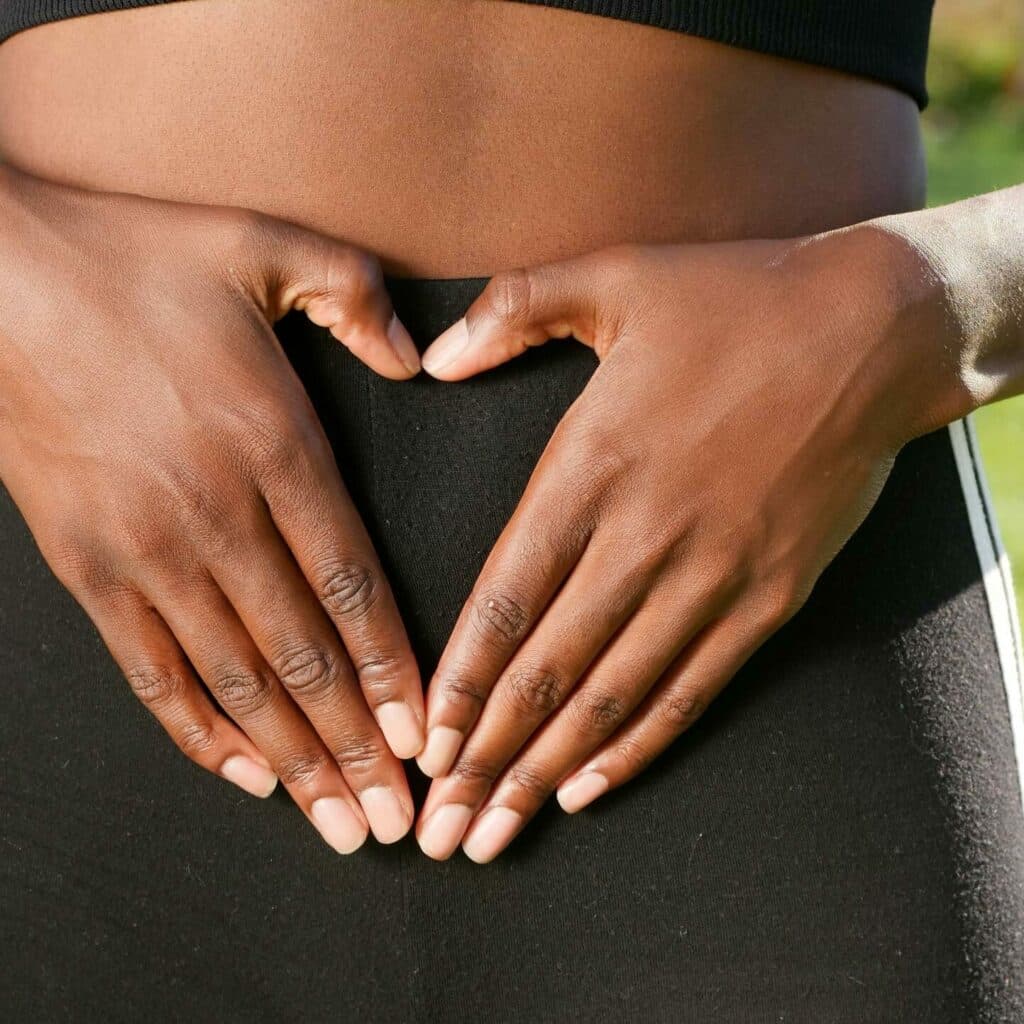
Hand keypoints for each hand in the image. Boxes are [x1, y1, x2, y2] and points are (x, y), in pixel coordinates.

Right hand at [0, 166, 424, 852]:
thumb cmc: (137, 257)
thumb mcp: (266, 245)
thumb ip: (356, 297)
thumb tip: (418, 356)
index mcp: (275, 444)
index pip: (354, 584)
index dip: (395, 668)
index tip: (428, 736)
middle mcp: (216, 514)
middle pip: (306, 657)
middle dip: (359, 746)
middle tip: (402, 820)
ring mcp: (145, 550)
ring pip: (238, 683)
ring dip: (295, 761)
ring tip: (340, 824)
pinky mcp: (85, 567)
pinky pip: (152, 672)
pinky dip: (200, 731)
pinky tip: (245, 774)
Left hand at [413, 229, 942, 861]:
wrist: (872, 328)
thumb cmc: (735, 299)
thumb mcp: (614, 276)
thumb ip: (512, 312)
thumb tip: (434, 359)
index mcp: (593, 462)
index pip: (509, 594)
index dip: (462, 676)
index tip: (425, 743)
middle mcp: (646, 532)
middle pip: (549, 666)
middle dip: (488, 753)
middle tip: (441, 825)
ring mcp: (713, 572)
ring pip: (614, 693)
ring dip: (548, 768)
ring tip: (498, 830)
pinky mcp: (770, 595)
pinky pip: (693, 686)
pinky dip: (639, 742)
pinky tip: (591, 786)